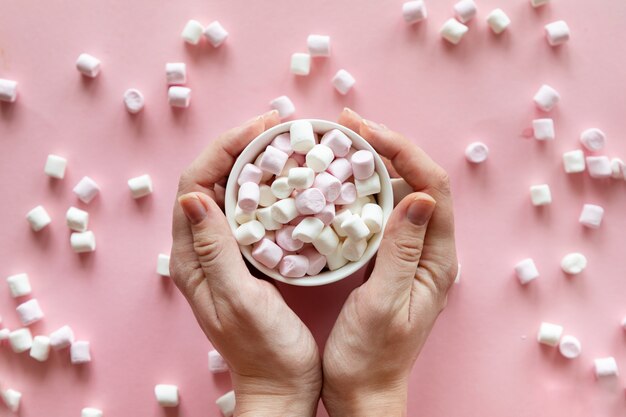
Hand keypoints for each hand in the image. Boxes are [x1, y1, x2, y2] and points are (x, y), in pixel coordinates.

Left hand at [170, 111, 321, 416]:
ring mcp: (224, 254)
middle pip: (211, 182)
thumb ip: (216, 250)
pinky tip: (291, 182)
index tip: (262, 129)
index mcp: (191, 258)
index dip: (225, 149)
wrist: (281, 386)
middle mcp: (201, 251)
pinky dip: (268, 190)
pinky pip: (251, 212)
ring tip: (285, 145)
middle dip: (240, 148)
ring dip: (254, 165)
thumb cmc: (264, 351)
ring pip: (232, 194)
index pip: (195, 185)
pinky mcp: (246, 260)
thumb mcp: (241, 299)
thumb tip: (194, 197)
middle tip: (278, 128)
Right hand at [321, 109, 457, 416]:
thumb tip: (420, 196)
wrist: (362, 391)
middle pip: (418, 183)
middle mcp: (429, 251)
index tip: (366, 132)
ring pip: (399, 194)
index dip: (403, 152)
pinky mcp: (389, 260)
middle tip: (348, 125)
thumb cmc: (370, 357)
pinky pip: (381, 213)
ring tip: (342, 142)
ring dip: (374, 164)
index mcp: (437, 260)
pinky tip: (340, 181)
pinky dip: (362, 190)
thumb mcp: (382, 305)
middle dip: (387, 148)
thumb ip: (400, 251)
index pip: (433, 189)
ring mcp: (409, 254)